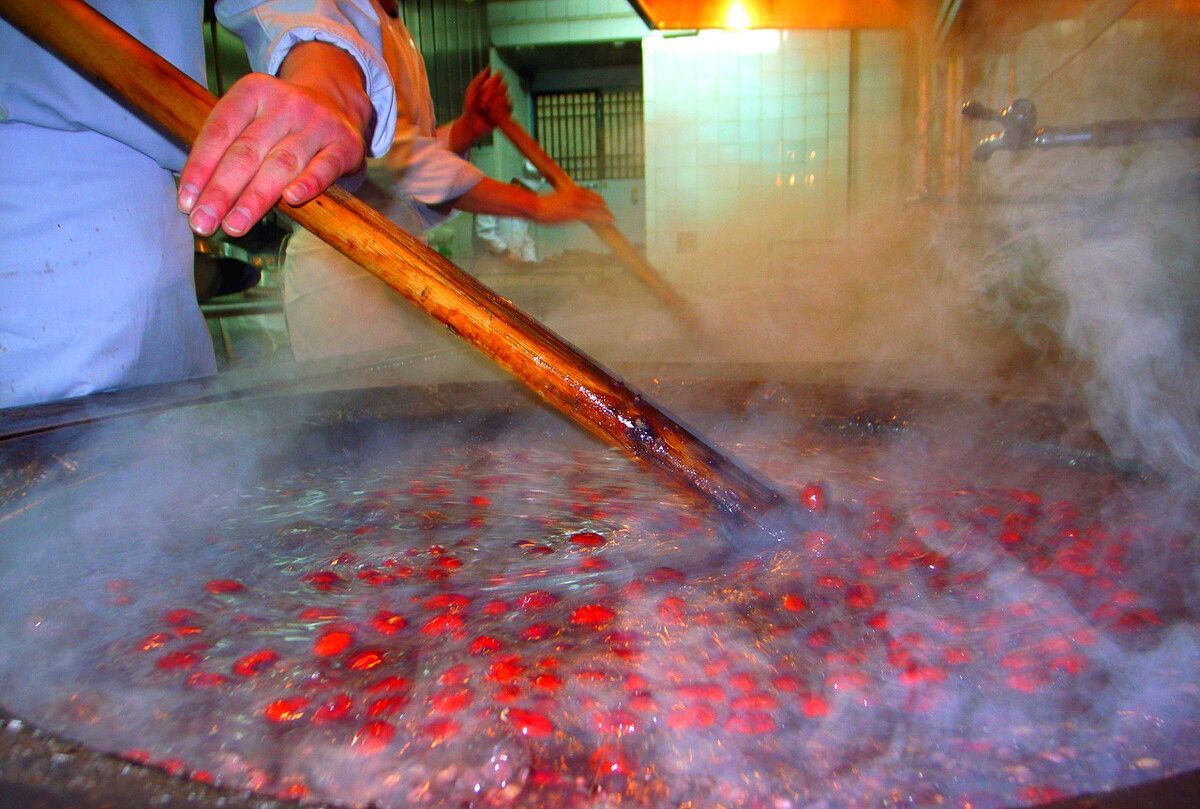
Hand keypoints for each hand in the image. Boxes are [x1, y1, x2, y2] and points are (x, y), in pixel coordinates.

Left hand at [177, 42, 371, 237]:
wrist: (337, 103)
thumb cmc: (283, 123)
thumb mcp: (253, 119)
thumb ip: (227, 148)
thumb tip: (196, 197)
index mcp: (254, 92)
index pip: (220, 131)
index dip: (200, 168)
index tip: (186, 202)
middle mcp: (286, 104)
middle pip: (247, 152)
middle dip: (221, 191)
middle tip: (203, 222)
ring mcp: (318, 123)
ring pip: (281, 163)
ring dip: (255, 198)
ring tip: (234, 225)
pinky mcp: (345, 144)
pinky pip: (325, 166)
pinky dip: (309, 183)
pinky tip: (291, 200)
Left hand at [448, 68, 511, 151]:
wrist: (471, 124)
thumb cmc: (470, 108)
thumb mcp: (472, 91)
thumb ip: (479, 79)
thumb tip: (488, 68)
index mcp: (491, 85)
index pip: (499, 76)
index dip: (496, 77)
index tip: (489, 83)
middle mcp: (498, 92)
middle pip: (504, 85)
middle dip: (493, 93)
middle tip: (482, 101)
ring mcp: (503, 102)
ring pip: (506, 96)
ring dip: (494, 102)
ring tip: (484, 109)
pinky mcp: (506, 112)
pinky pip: (508, 107)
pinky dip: (499, 110)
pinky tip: (491, 113)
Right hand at [533, 185, 613, 225]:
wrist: (534, 206)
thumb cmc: (541, 205)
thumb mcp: (554, 201)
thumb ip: (563, 202)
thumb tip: (566, 207)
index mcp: (570, 191)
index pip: (589, 193)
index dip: (598, 199)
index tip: (602, 204)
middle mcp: (575, 195)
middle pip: (595, 199)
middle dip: (604, 207)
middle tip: (610, 214)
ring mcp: (576, 204)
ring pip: (597, 207)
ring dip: (606, 213)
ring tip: (612, 219)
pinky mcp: (574, 213)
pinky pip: (593, 215)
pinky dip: (603, 218)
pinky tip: (609, 221)